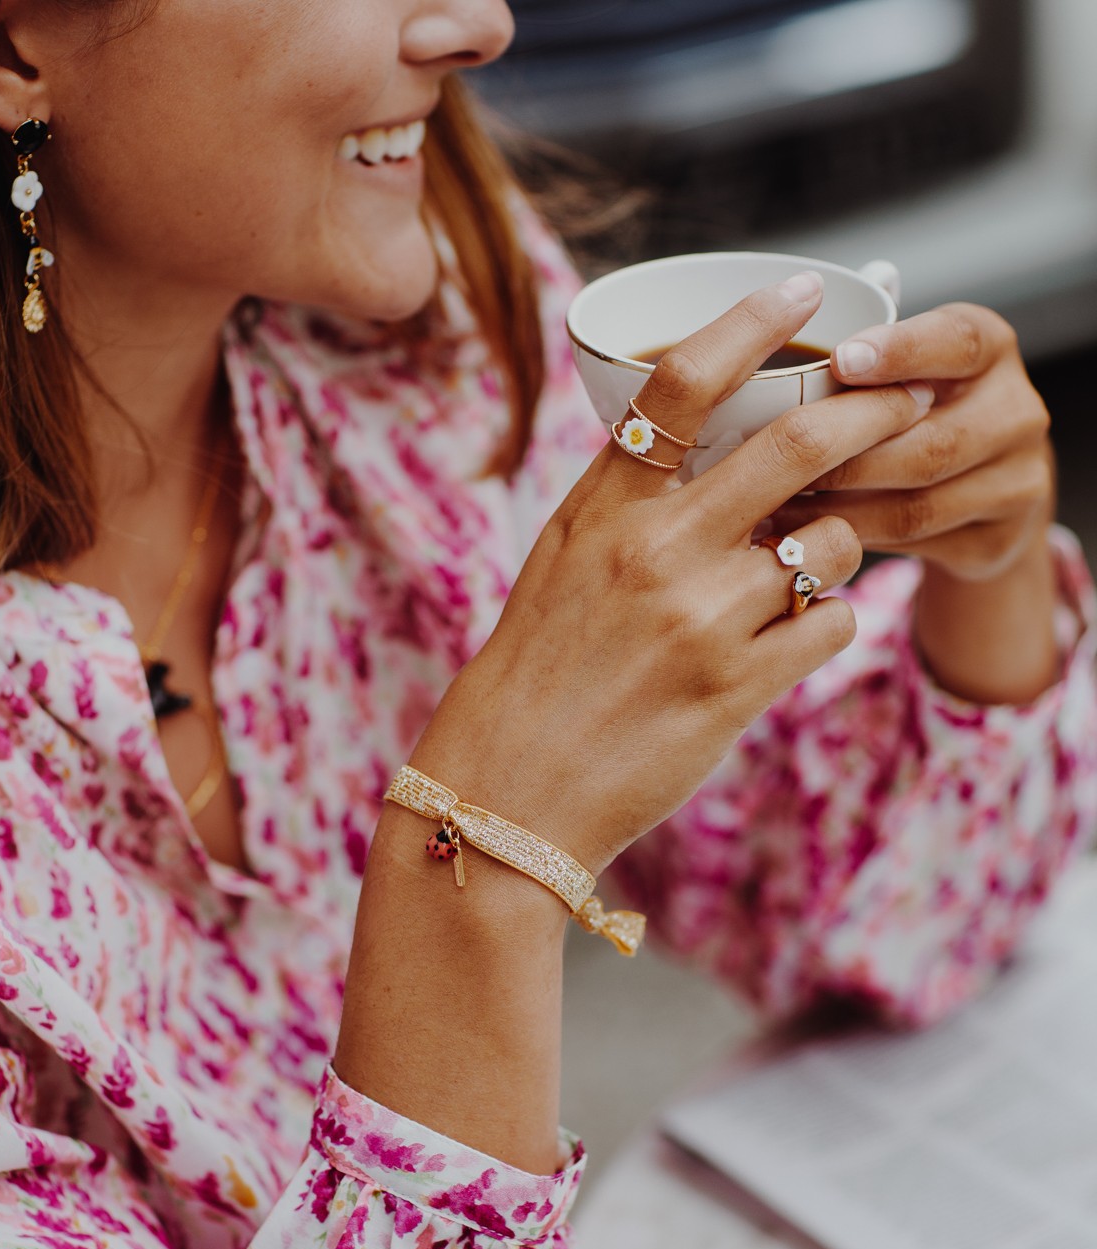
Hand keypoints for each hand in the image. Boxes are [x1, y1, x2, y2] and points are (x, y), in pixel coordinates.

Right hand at [412, 273, 932, 874]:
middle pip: (797, 444)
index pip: (682, 381)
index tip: (804, 292)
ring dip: (844, 546)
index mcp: (602, 507)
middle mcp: (655, 550)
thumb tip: (717, 449)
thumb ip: (633, 501)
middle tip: (906, 403)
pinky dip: (830, 623)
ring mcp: (700, 619)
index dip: (754, 322)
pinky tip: (794, 639)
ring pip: (833, 544)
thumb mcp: (563, 562)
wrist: (510, 787)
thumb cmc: (536, 671)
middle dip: (872, 414)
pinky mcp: (737, 687)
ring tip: (814, 566)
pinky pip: (832, 626)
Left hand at [784, 303, 1054, 581]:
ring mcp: (1018, 480)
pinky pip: (913, 544)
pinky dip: (853, 538)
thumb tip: (782, 325)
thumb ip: (864, 348)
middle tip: (780, 461)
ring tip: (777, 503)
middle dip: (847, 456)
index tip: (839, 359)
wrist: (985, 494)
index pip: (956, 342)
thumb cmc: (920, 413)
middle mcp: (1017, 411)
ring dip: (839, 507)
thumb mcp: (905, 366)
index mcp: (991, 348)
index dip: (899, 352)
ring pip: (917, 505)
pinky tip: (806, 532)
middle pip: (930, 444)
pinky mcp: (997, 540)